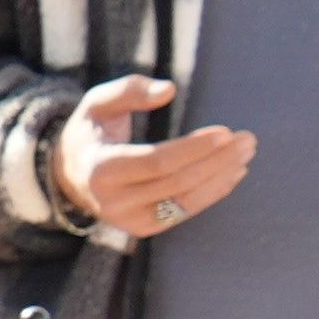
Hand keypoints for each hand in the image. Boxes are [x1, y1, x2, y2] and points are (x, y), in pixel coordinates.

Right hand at [59, 75, 255, 240]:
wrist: (70, 175)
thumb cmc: (91, 131)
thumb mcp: (98, 102)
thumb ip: (130, 90)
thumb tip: (169, 90)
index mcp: (100, 169)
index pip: (156, 162)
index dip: (194, 148)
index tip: (225, 132)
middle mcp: (112, 202)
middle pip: (177, 182)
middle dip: (217, 161)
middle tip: (248, 140)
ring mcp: (128, 220)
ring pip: (185, 201)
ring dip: (222, 177)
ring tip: (247, 154)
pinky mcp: (143, 228)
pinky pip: (184, 211)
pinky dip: (212, 193)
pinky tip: (233, 173)